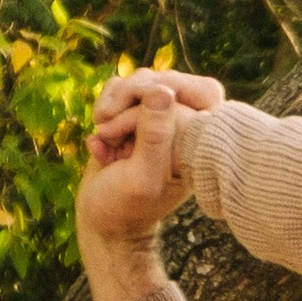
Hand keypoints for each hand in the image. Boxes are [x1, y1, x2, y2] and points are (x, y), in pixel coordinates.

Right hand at [76, 70, 217, 300]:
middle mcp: (184, 126)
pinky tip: (99, 142)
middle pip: (166, 81)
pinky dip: (104, 109)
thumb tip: (162, 91)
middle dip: (131, 96)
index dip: (169, 90)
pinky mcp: (134, 115)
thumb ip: (155, 138)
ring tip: (102, 136)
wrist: (102, 219)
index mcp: (200, 142)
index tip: (131, 112)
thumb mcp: (141, 178)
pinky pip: (120, 89)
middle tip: (106, 124)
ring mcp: (159, 119)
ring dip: (113, 105)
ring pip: (141, 81)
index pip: (202, 91)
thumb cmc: (125, 207)